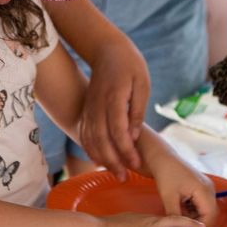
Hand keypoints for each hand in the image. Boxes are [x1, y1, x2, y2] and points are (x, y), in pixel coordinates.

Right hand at [76, 34, 150, 180]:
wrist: (106, 49)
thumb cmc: (129, 64)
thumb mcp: (142, 83)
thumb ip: (137, 111)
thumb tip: (134, 137)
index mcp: (114, 97)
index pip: (117, 130)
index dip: (126, 150)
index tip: (136, 164)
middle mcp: (98, 105)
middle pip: (101, 140)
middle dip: (112, 161)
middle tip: (124, 177)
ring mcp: (89, 107)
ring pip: (90, 139)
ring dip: (101, 158)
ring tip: (114, 173)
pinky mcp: (86, 109)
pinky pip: (84, 133)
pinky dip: (90, 149)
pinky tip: (100, 160)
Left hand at [150, 155, 218, 226]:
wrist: (163, 158)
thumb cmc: (166, 175)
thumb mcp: (168, 198)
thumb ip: (176, 217)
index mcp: (204, 191)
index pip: (210, 217)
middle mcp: (210, 190)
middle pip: (210, 215)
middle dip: (197, 224)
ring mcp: (207, 188)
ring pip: (206, 211)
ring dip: (194, 217)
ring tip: (178, 214)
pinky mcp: (202, 188)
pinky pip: (202, 205)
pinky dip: (193, 211)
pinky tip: (180, 208)